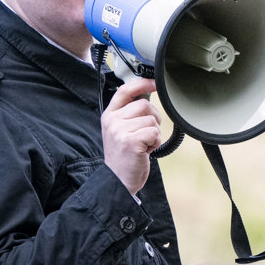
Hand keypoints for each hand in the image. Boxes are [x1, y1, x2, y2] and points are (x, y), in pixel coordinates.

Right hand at [102, 77, 160, 194]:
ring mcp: (120, 131)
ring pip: (152, 120)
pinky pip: (155, 132)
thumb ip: (129, 114)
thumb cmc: (124, 157)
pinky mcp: (131, 141)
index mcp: (109, 115)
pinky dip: (155, 142)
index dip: (142, 83)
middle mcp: (112, 121)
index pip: (125, 90)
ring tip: (144, 145)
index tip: (155, 83)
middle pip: (145, 105)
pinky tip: (146, 151)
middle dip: (153, 119)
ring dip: (154, 134)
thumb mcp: (120, 131)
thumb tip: (148, 95)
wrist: (118, 181)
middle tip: (146, 135)